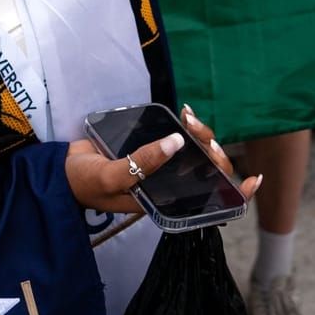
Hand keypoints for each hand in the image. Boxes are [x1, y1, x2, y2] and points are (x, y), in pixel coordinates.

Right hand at [65, 104, 260, 214]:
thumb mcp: (113, 177)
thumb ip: (142, 164)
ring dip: (200, 133)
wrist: (61, 171)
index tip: (254, 179)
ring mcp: (161, 165)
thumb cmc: (86, 183)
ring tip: (187, 117)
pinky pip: (179, 136)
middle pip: (206, 168)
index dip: (235, 192)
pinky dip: (186, 125)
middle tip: (194, 128)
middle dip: (211, 148)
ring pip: (196, 150)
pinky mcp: (152, 146)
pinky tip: (183, 114)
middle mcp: (168, 184)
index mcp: (164, 200)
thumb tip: (176, 143)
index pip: (209, 200)